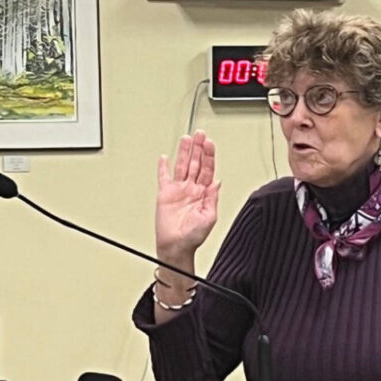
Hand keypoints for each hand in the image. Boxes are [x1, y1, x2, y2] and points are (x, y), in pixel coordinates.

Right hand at [156, 131, 219, 258]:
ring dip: (184, 152)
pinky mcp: (165, 194)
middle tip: (200, 134)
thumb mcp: (209, 217)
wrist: (176, 246)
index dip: (209, 156)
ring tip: (187, 138)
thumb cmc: (194, 236)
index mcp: (204, 193)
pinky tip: (165, 157)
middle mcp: (191, 189)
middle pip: (196, 163)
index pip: (208, 169)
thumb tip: (217, 182)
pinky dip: (163, 167)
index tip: (210, 144)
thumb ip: (213, 198)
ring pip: (182, 166)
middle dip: (198, 148)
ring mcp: (178, 190)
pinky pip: (164, 177)